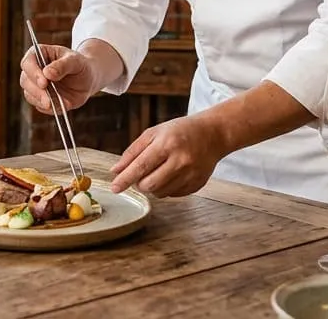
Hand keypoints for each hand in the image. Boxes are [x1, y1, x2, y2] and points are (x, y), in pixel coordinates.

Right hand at [18, 44, 98, 114]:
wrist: (88, 80)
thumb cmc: (81, 65)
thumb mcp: (76, 61)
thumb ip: (63, 65)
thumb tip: (47, 73)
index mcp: (40, 54)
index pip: (28, 62)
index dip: (33, 72)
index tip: (44, 82)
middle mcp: (34, 70)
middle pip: (25, 80)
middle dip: (36, 91)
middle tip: (48, 100)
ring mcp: (36, 85)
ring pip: (29, 94)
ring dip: (39, 101)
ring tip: (52, 104)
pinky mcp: (41, 99)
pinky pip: (39, 106)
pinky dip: (47, 108)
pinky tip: (59, 105)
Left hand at [108, 113, 227, 196]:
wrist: (212, 134)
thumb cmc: (180, 131)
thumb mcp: (154, 133)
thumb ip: (133, 152)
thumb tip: (116, 171)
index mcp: (167, 144)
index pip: (141, 166)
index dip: (125, 179)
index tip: (115, 188)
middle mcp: (180, 160)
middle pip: (150, 184)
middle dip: (139, 183)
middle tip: (141, 174)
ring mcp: (191, 174)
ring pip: (160, 193)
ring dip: (152, 186)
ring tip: (158, 171)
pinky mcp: (197, 184)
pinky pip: (172, 195)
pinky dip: (166, 188)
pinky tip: (171, 174)